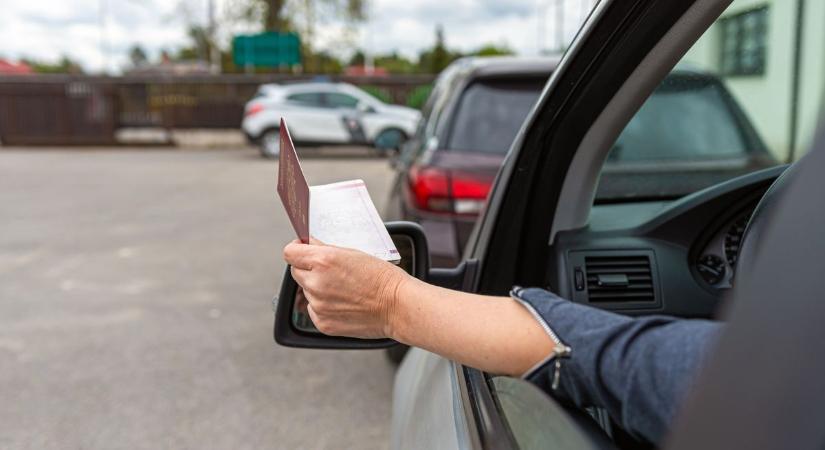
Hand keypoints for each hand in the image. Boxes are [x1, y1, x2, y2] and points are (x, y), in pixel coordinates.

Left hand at [283, 239, 411, 338]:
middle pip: (295, 272)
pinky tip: (343, 303)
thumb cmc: (382, 278)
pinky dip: (324, 306)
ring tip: (343, 289)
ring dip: (318, 288)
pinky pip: (314, 310)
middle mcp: (316, 283)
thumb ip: (326, 249)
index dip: (297, 249)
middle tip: (329, 271)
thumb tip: (308, 244)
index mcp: (323, 261)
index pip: (290, 252)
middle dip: (308, 269)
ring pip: (306, 292)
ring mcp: (318, 305)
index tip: (303, 250)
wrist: (397, 306)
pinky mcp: (323, 323)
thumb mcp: (354, 253)